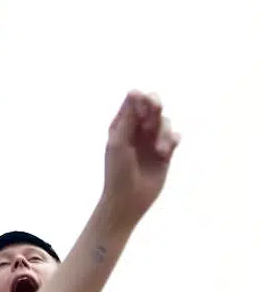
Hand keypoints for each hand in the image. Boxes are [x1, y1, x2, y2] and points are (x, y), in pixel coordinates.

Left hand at [99, 92, 178, 225]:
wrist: (128, 199)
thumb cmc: (117, 171)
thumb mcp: (120, 142)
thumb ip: (128, 119)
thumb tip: (134, 92)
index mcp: (121, 124)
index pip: (133, 101)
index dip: (140, 99)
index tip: (141, 108)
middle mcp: (137, 129)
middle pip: (152, 106)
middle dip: (155, 106)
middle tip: (155, 109)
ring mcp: (151, 140)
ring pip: (165, 121)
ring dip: (163, 131)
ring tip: (160, 149)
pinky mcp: (165, 152)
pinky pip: (174, 136)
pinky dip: (171, 140)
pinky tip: (165, 152)